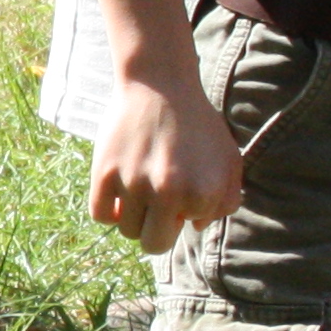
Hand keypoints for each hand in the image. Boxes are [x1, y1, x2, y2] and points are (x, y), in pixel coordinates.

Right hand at [90, 67, 241, 252]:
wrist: (159, 86)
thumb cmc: (197, 124)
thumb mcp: (229, 159)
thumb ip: (226, 199)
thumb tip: (196, 226)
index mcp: (203, 193)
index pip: (188, 229)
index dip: (186, 210)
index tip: (184, 187)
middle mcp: (168, 193)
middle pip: (153, 244)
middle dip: (157, 230)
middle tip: (157, 207)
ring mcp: (134, 184)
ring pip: (127, 230)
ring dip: (134, 216)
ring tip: (140, 190)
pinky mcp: (104, 174)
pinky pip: (101, 215)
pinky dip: (110, 210)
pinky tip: (120, 192)